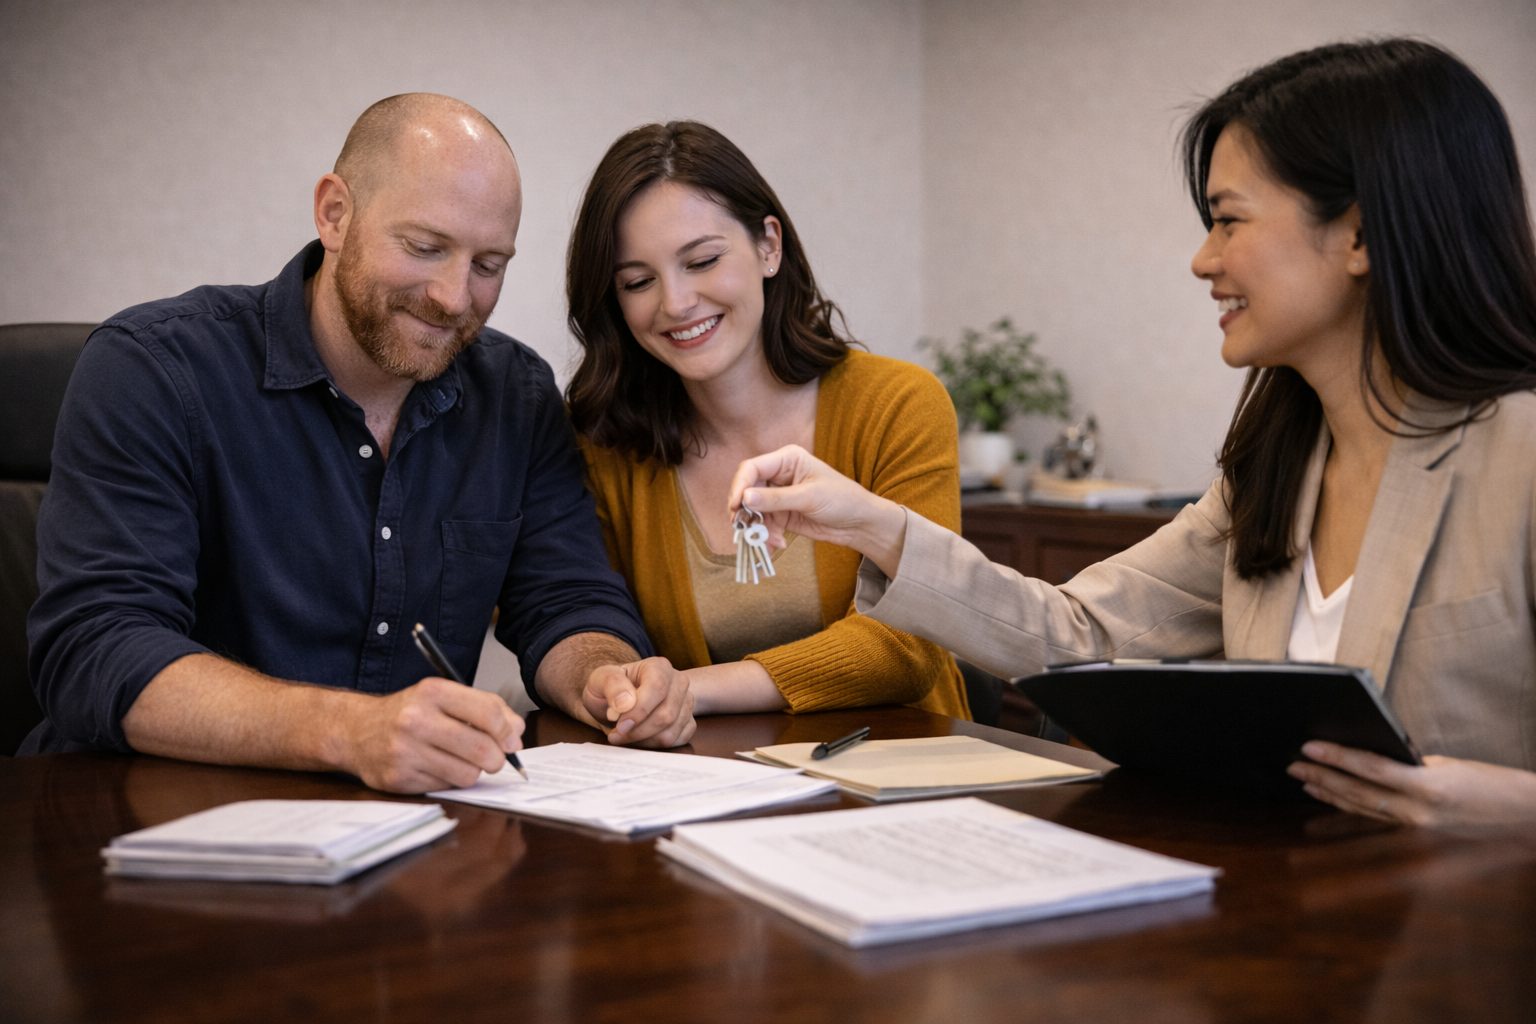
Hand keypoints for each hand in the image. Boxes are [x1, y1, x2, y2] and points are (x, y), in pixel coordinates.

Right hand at [341, 677, 524, 793]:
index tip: (512, 740)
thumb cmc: (408, 713)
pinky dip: (449, 780)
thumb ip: (484, 708)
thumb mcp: (443, 697)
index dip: (508, 731)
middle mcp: (416, 720)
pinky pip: (445, 787)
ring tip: (462, 761)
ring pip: (467, 774)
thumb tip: (516, 732)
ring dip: (473, 771)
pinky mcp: (398, 778)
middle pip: (481, 749)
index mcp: (432, 692)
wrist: (356, 731)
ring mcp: (405, 751)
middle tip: (494, 758)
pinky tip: (438, 767)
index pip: (487, 713)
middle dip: (497, 758)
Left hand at [582, 657, 695, 747]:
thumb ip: (612, 685)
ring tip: (625, 736)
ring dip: (643, 740)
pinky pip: (676, 741)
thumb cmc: (611, 687)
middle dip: (638, 731)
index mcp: (659, 667)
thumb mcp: (601, 679)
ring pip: (671, 732)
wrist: (620, 698)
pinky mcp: (688, 722)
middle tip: (616, 735)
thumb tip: (625, 704)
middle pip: (666, 714)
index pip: (657, 688)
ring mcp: (686, 703)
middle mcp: (678, 682)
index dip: (639, 710)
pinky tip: (639, 738)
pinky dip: (654, 745)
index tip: (620, 725)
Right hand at [728, 444, 906, 575]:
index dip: (740, 486)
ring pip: (753, 511)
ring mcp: (778, 496)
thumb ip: (775, 498)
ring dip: (756, 529)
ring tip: (768, 542)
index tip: (736, 505)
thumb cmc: (842, 500)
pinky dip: (765, 536)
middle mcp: (779, 475)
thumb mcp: (809, 497)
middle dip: (744, 511)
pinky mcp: (781, 515)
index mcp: (787, 459)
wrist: (860, 524)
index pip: (752, 468)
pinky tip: (775, 545)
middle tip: (742, 529)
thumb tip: (744, 498)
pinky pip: (764, 525)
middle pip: (747, 490)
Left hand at [1288, 741, 1535, 827]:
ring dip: (1330, 794)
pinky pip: (1376, 821)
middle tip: (1294, 764)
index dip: (1336, 757)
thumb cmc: (1493, 786)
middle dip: (1322, 777)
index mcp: (1428, 788)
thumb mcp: (1450, 765)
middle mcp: (1417, 814)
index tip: (1308, 747)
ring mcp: (1415, 832)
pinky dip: (1350, 809)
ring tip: (1305, 779)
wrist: (1526, 821)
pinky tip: (1331, 800)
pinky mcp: (1417, 841)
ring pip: (1362, 810)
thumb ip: (1410, 762)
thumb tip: (1374, 754)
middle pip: (1358, 792)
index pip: (1370, 768)